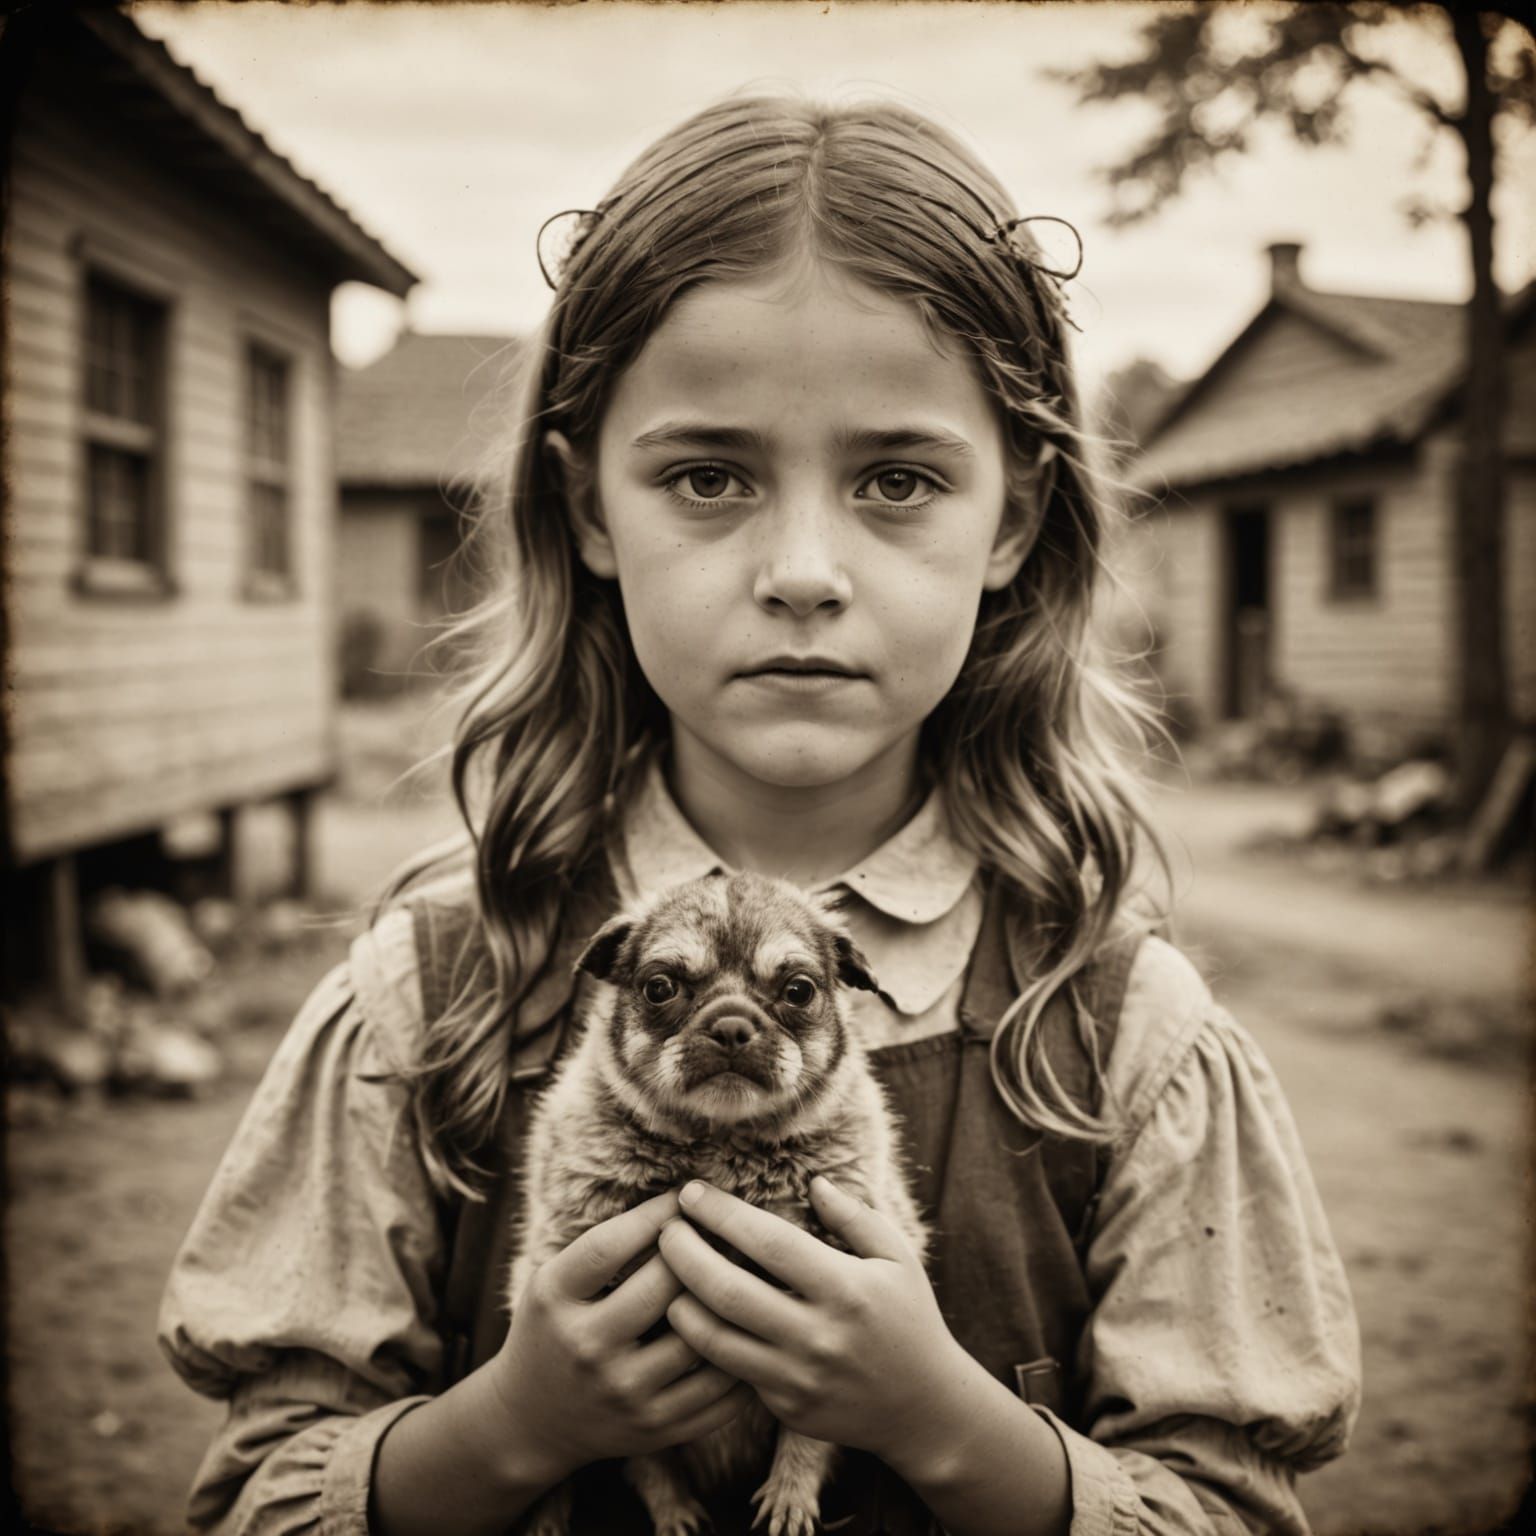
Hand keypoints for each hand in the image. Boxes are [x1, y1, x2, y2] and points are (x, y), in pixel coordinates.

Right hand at [487, 1188, 755, 1480]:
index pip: (610, 1246)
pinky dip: (740, 1356)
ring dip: (727, 1301)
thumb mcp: (554, 1282)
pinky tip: (746, 1330)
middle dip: (699, 1253)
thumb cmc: (553, 1330)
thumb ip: (603, 1248)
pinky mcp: (656, 1428)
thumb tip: (679, 1202)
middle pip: (663, 1286)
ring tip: (743, 1276)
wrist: (532, 1421)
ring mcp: (624, 1393)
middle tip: (723, 1234)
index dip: (655, 1215)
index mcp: (557, 1301)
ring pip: (699, 1337)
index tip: (683, 1197)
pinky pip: (719, 1391)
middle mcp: (589, 1348)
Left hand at [658, 1176, 985, 1467]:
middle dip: (685, 1255)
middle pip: (729, 1292)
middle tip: (664, 1229)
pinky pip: (730, 1372)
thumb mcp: (898, 1258)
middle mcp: (817, 1335)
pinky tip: (685, 1315)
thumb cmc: (909, 1319)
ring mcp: (798, 1377)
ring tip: (660, 1273)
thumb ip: (855, 1218)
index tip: (691, 1193)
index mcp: (845, 1289)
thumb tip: (813, 1183)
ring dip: (680, 1302)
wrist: (923, 1408)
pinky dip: (702, 1343)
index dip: (724, 1215)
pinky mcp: (786, 1407)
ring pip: (717, 1340)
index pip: (770, 1243)